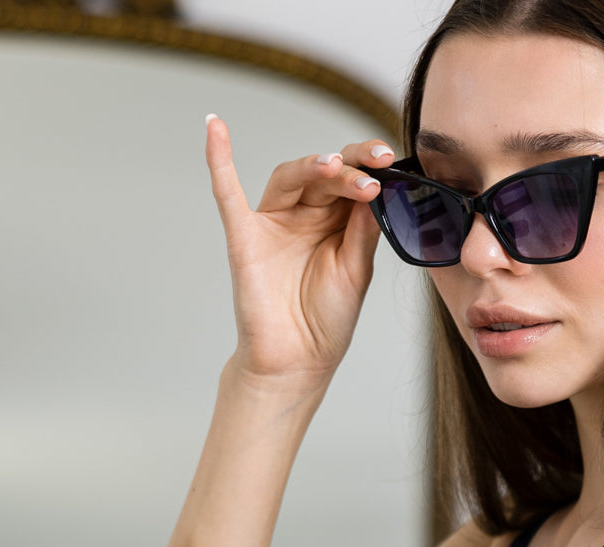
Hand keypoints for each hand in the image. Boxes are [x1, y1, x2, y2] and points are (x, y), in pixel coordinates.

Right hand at [205, 116, 394, 387]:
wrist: (298, 362)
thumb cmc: (326, 320)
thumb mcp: (356, 269)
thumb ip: (363, 228)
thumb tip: (376, 184)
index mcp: (335, 221)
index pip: (351, 181)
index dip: (368, 168)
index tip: (388, 160)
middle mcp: (304, 215)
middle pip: (323, 175)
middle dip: (348, 169)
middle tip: (371, 168)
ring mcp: (273, 224)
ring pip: (290, 179)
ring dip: (311, 166)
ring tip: (333, 165)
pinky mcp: (244, 238)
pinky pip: (227, 194)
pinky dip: (219, 161)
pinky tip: (215, 127)